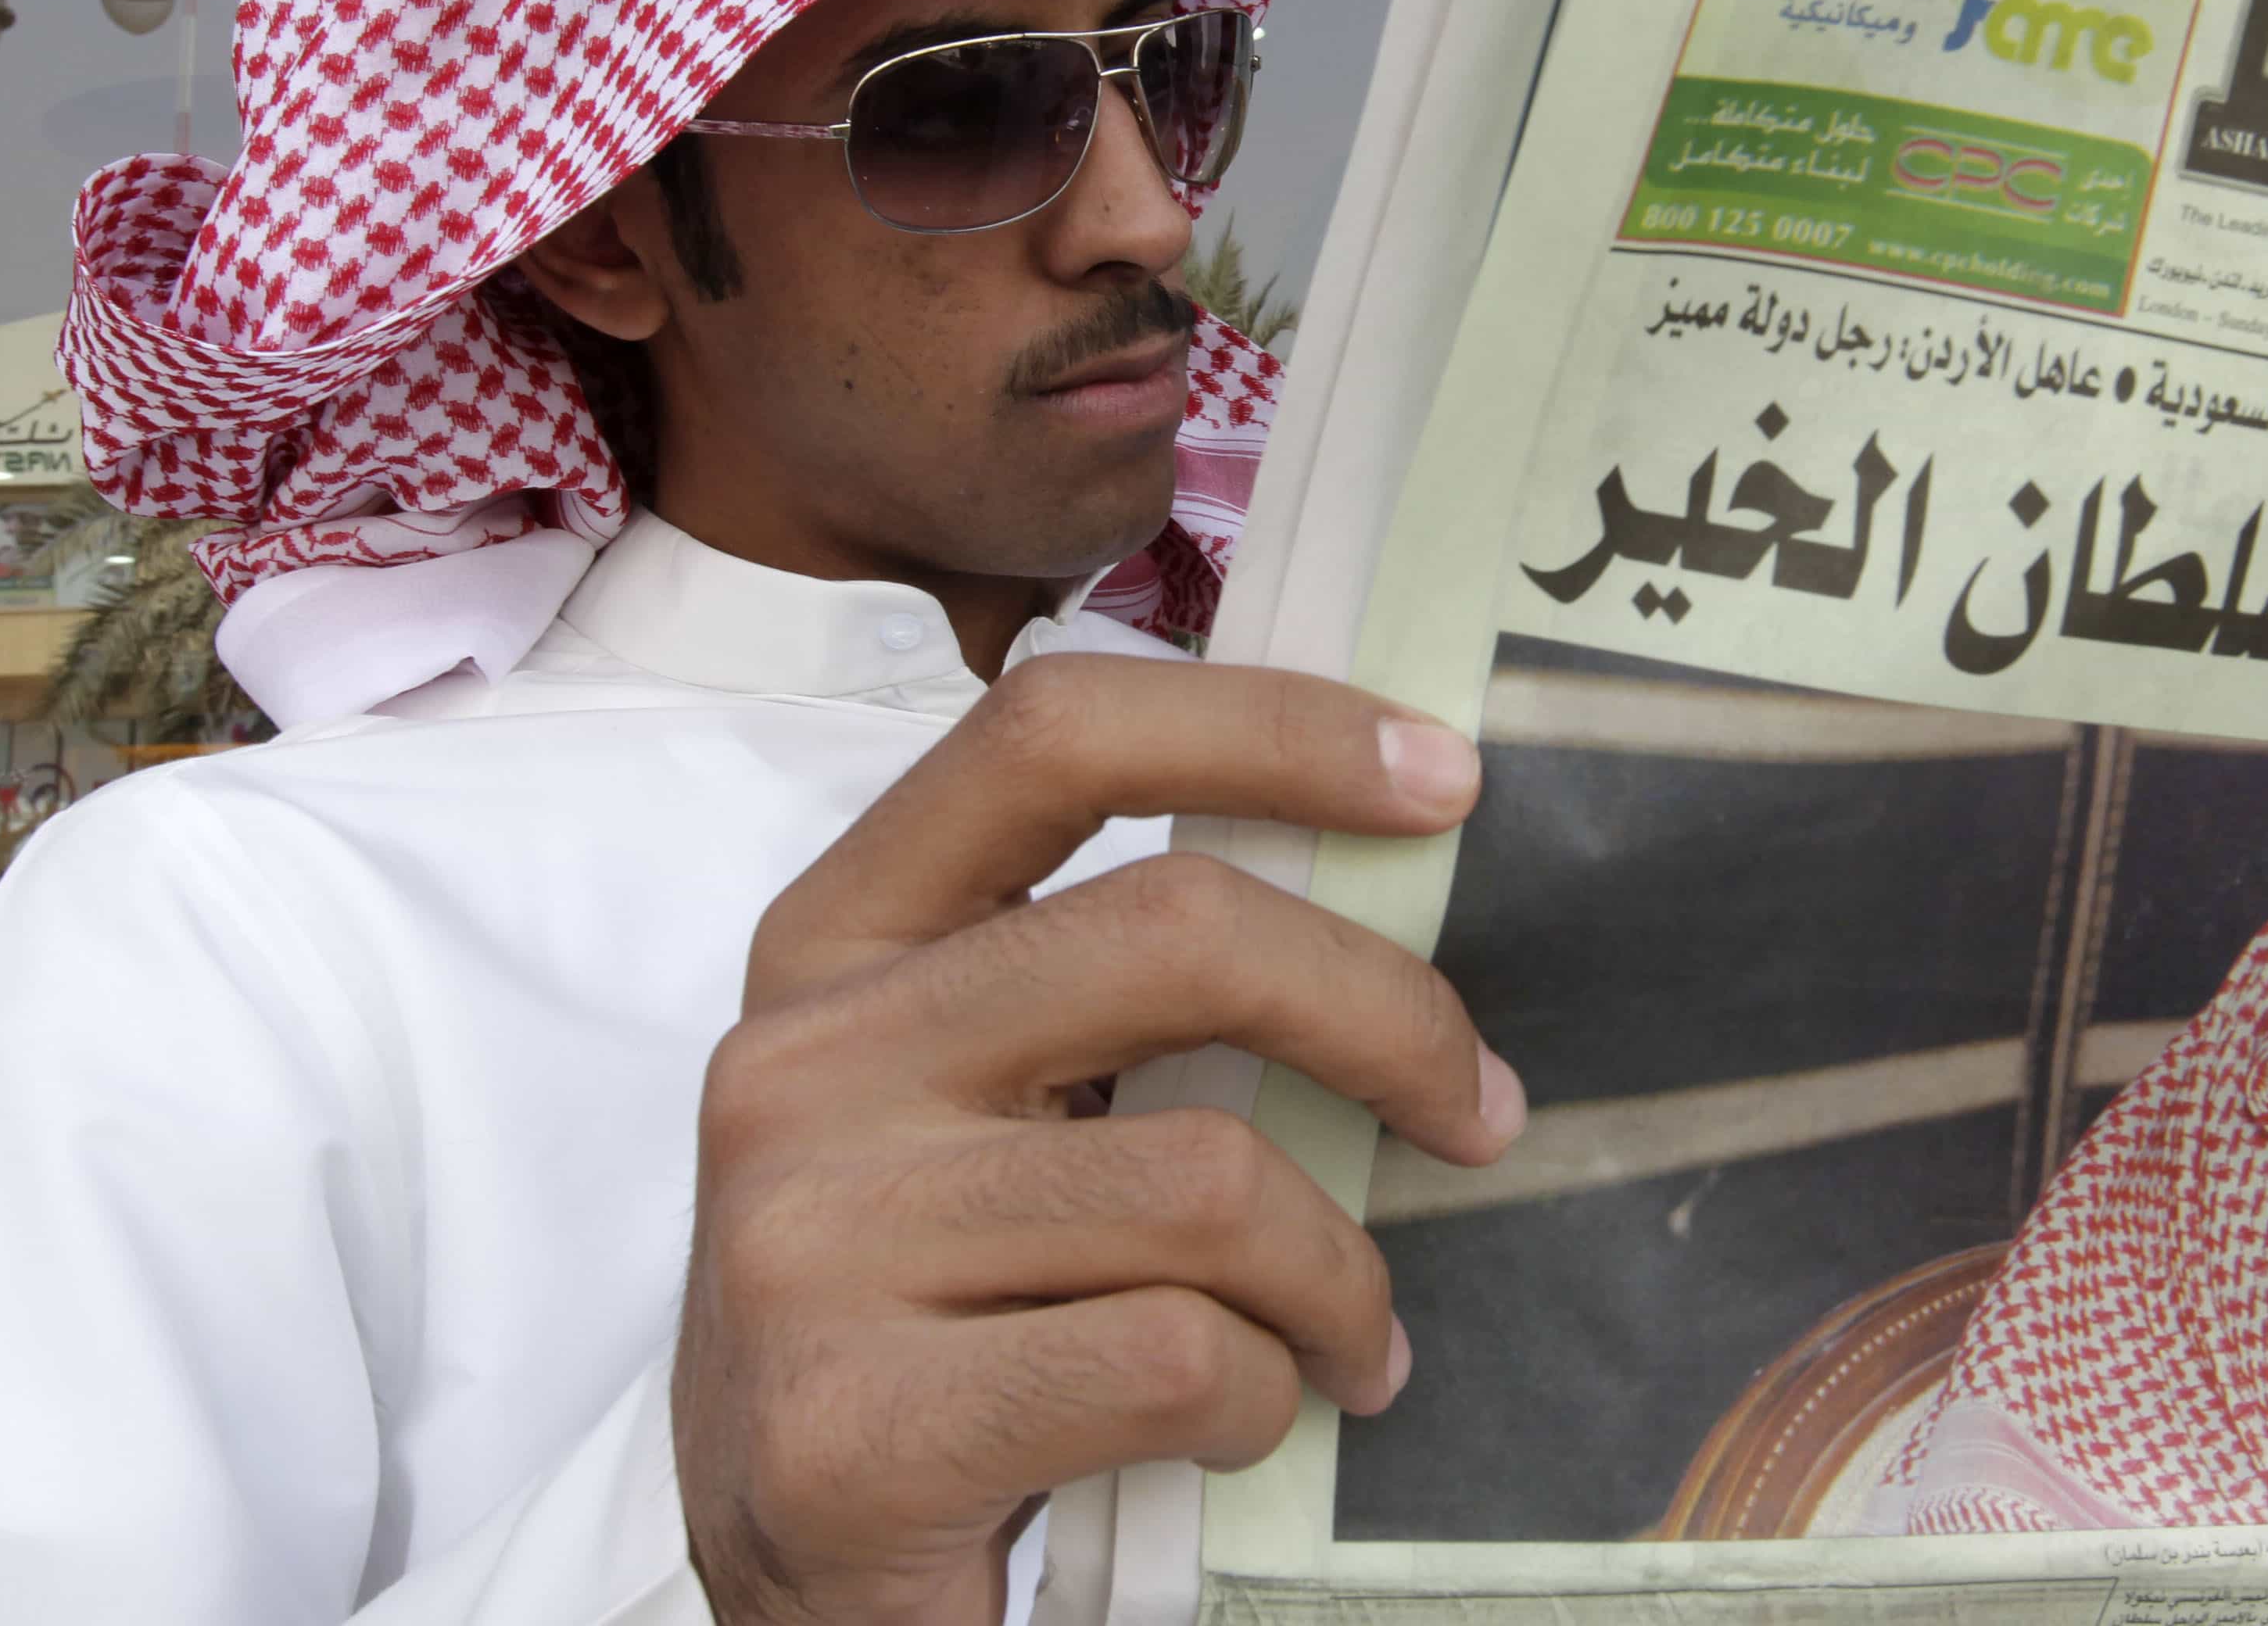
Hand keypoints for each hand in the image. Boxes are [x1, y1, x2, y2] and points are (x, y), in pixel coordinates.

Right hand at [672, 654, 1522, 1625]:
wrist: (788, 1586)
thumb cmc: (939, 1317)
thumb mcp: (985, 1109)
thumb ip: (1112, 989)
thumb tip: (1389, 880)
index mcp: (836, 941)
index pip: (1051, 736)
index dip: (1268, 727)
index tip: (1442, 776)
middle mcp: (797, 1062)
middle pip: (1178, 932)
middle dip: (1389, 1019)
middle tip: (1479, 1112)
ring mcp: (807, 1243)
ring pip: (1211, 1182)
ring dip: (1341, 1279)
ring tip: (1351, 1341)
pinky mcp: (850, 1427)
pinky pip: (1178, 1359)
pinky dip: (1269, 1400)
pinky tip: (1252, 1423)